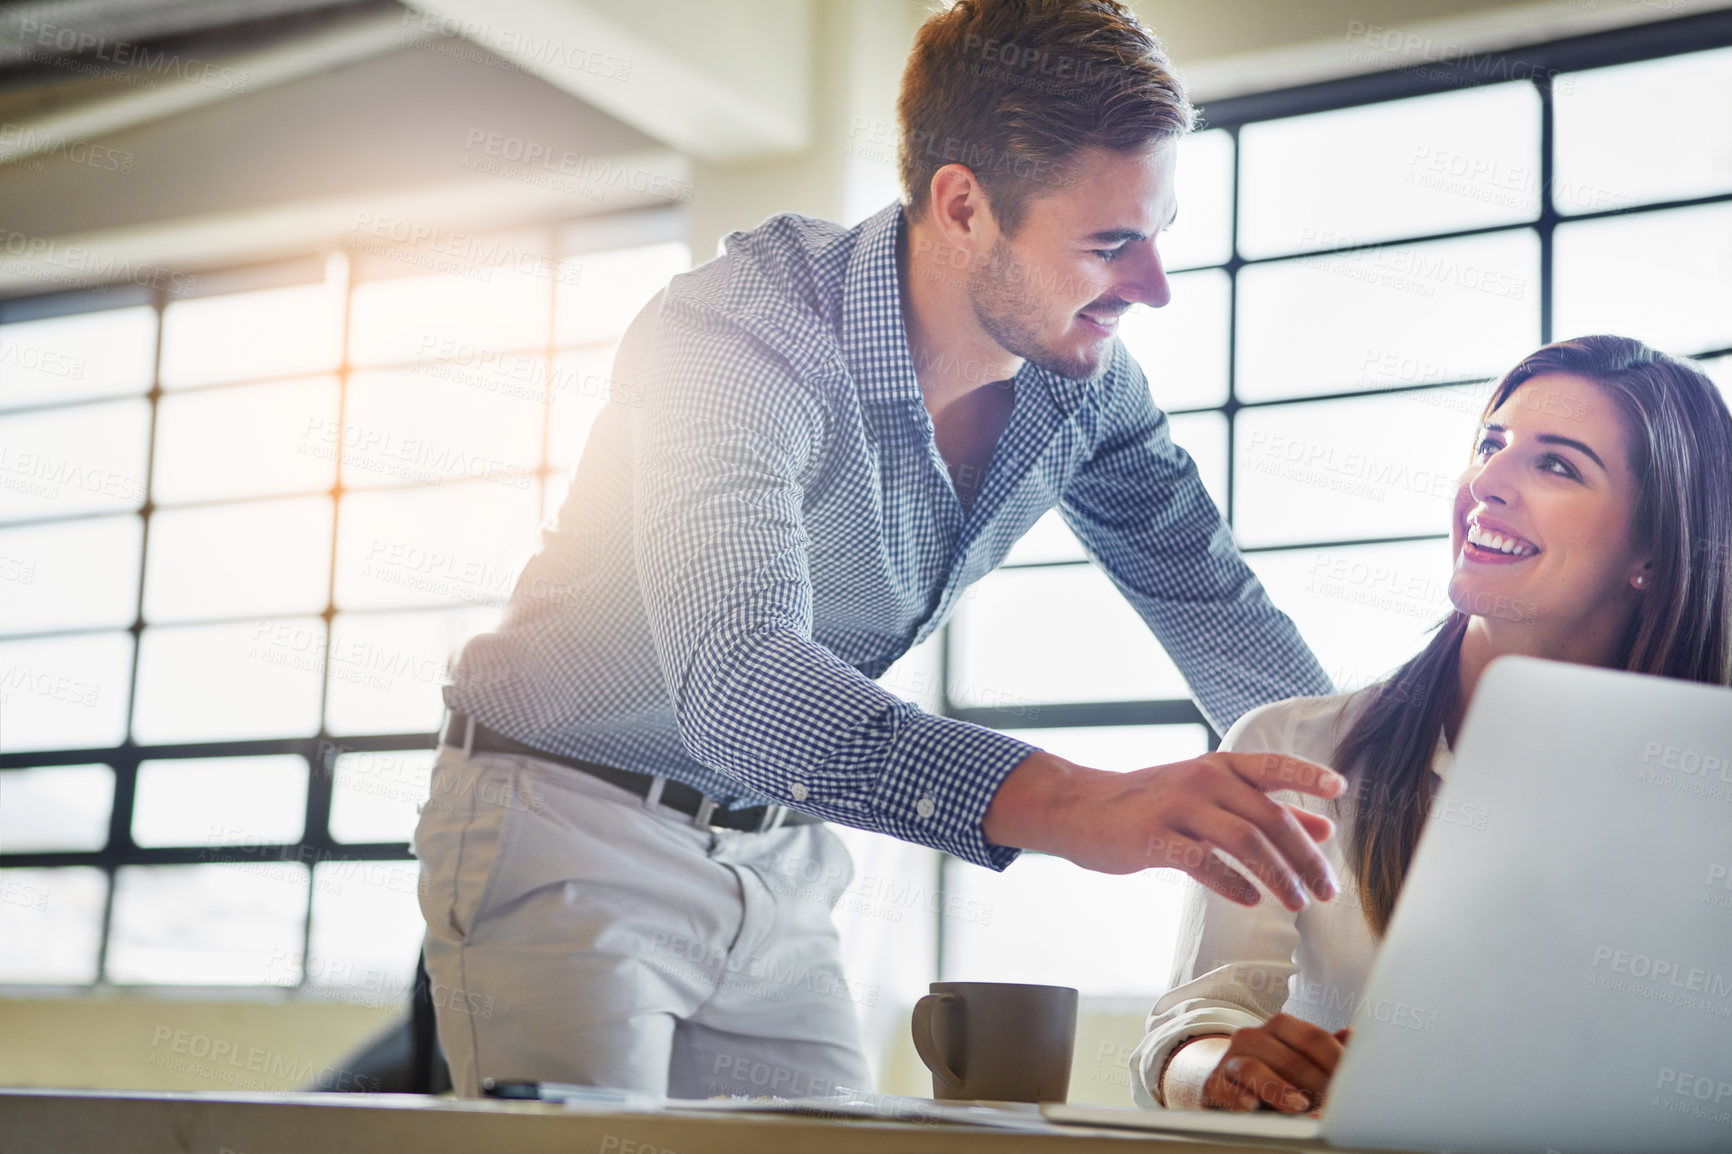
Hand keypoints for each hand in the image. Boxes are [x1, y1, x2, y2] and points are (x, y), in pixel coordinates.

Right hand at [983, 749, 1344, 910]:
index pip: (1273, 766)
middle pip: (1268, 817)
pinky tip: (1250, 900)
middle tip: (1326, 890)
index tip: (1341, 789)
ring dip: (1277, 875)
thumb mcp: (1210, 796)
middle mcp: (1203, 780)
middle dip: (1304, 857)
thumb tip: (1323, 828)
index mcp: (1219, 766)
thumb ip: (1266, 809)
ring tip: (1296, 903)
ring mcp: (1177, 807)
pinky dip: (1232, 884)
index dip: (1308, 776)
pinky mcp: (1154, 837)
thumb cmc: (1154, 803)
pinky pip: (1203, 862)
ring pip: (1243, 841)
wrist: (1083, 808)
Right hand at [1201, 1016, 1349, 1112]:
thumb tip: (1353, 1035)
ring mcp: (1230, 1060)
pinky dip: (1238, 1098)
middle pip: (1287, 1056)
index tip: (1350, 1083)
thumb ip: (1327, 1051)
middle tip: (1331, 1104)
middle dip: (1312, 1082)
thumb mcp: (1303, 1060)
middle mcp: (1252, 1037)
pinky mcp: (1213, 1085)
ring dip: (1278, 1089)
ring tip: (1299, 1106)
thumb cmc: (1276, 1072)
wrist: (1229, 1084)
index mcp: (1279, 1027)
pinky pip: (1224, 1088)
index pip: (1312, 1037)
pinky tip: (1253, 1107)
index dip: (1334, 1060)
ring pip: (1252, 1068)